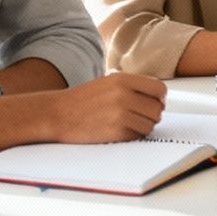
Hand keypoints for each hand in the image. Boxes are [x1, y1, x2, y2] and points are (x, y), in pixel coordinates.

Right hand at [50, 73, 166, 143]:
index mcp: (123, 80)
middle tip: (140, 116)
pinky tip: (119, 131)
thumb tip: (159, 97)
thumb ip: (133, 87)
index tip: (154, 102)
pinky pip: (138, 136)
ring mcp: (120, 115)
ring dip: (143, 127)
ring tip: (127, 123)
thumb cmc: (82, 100)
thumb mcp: (108, 83)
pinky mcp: (116, 132)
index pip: (159, 89)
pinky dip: (133, 136)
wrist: (57, 114)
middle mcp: (123, 95)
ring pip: (150, 124)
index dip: (159, 98)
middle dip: (152, 114)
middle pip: (157, 109)